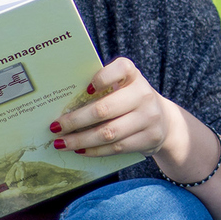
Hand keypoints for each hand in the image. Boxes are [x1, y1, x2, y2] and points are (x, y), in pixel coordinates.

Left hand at [50, 57, 179, 159]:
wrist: (164, 121)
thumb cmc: (130, 100)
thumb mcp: (122, 87)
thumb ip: (101, 89)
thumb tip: (62, 104)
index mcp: (133, 75)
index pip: (120, 69)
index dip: (103, 78)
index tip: (86, 89)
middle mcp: (144, 94)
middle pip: (104, 110)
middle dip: (75, 121)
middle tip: (55, 127)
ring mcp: (149, 118)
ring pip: (108, 133)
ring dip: (80, 140)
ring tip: (61, 143)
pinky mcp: (149, 139)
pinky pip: (117, 147)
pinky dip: (95, 150)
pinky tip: (80, 150)